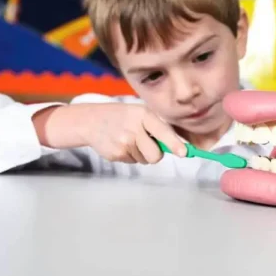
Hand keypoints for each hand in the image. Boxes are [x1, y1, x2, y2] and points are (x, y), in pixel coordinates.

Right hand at [33, 103, 186, 163]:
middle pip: (156, 155)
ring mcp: (124, 142)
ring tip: (128, 139)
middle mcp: (134, 128)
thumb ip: (158, 128)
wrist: (91, 121)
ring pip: (145, 159)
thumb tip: (180, 147)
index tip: (184, 153)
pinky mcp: (116, 154)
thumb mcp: (140, 113)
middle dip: (155, 154)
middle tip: (146, 144)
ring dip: (140, 153)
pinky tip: (120, 144)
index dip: (175, 144)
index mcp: (144, 115)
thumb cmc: (123, 117)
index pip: (163, 131)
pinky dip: (129, 155)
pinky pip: (133, 162)